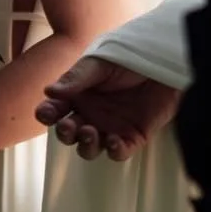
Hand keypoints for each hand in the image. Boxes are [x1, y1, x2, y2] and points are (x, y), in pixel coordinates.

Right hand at [34, 56, 179, 160]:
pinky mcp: (133, 136)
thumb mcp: (100, 63)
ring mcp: (110, 127)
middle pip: (69, 134)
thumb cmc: (130, 59)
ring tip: (89, 132)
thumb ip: (76, 78)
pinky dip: (114, 151)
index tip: (45, 114)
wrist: (164, 62)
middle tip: (68, 126)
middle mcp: (91, 115)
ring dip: (85, 145)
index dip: (46, 114)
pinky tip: (113, 140)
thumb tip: (50, 91)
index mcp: (78, 96)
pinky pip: (118, 152)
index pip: (55, 111)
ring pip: (89, 148)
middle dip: (64, 133)